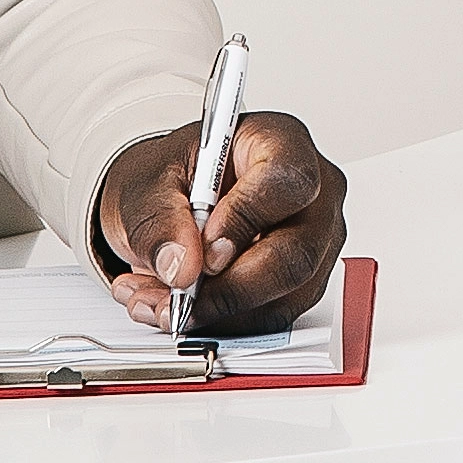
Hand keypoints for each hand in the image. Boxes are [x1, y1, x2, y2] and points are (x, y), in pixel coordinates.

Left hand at [98, 108, 341, 332]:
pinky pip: (270, 316)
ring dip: (217, 310)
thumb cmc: (173, 176)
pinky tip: (180, 305)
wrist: (172, 200)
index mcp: (281, 142)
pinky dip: (221, 320)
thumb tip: (182, 265)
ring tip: (162, 300)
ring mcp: (315, 241)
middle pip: (296, 252)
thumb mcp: (148, 184)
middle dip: (231, 286)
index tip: (203, 248)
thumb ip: (160, 221)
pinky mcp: (302, 283)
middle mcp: (313, 192)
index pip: (287, 180)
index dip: (246, 218)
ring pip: (284, 295)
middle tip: (180, 294)